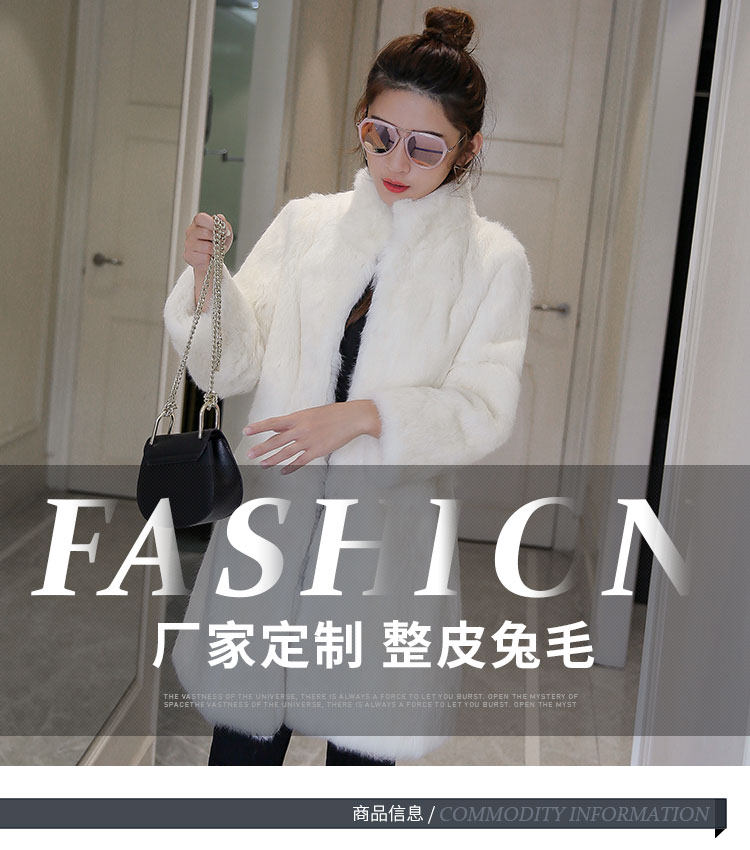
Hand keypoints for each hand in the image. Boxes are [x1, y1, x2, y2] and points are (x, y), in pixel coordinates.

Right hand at [183, 212, 233, 311]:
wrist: (213, 260)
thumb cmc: (218, 244)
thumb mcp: (225, 232)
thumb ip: (224, 224)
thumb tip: (220, 218)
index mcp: (198, 223)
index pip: (201, 218)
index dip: (211, 223)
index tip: (221, 230)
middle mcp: (190, 232)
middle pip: (205, 233)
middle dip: (216, 240)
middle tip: (219, 244)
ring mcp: (187, 244)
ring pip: (206, 247)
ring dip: (215, 251)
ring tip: (214, 251)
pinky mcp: (187, 256)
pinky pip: (204, 258)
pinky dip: (210, 260)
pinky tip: (208, 258)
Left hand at [244, 400, 381, 472]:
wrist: (353, 418)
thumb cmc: (334, 414)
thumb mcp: (311, 413)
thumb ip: (294, 421)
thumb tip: (279, 426)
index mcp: (299, 417)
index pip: (273, 422)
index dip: (259, 427)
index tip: (247, 431)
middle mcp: (301, 429)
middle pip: (276, 440)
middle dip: (261, 448)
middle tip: (250, 454)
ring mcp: (309, 441)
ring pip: (285, 453)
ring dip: (272, 460)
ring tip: (262, 464)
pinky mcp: (318, 451)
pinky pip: (300, 462)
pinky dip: (290, 468)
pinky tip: (283, 472)